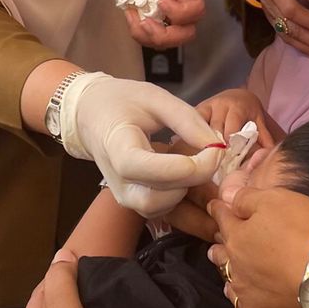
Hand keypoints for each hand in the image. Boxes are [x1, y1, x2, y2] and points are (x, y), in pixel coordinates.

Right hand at [60, 72, 223, 216]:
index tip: (216, 146)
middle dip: (195, 179)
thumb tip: (217, 145)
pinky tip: (189, 169)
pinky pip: (164, 209)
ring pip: (164, 207)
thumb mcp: (155, 98)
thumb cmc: (121, 102)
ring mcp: (123, 196)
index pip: (155, 171)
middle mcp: (118, 181)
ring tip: (200, 159)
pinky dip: (183, 194)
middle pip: (161, 196)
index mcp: (118, 149)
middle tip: (213, 152)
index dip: (193, 165)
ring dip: (190, 188)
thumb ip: (187, 121)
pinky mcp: (133, 203)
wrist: (91, 115)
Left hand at [126, 0, 205, 48]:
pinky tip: (129, 14)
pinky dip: (138, 33)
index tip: (160, 2)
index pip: (196, 9)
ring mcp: (167, 16)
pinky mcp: (152, 19)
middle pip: (186, 33)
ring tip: (132, 17)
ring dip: (148, 37)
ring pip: (168, 41)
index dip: (181, 13)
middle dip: (166, 36)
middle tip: (146, 23)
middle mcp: (181, 7)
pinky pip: (150, 37)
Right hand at [196, 87, 281, 148]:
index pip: (231, 126)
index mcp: (237, 107)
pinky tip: (195, 146)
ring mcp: (208, 106)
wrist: (237, 95)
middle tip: (218, 160)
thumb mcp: (259, 121)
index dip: (229, 142)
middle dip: (217, 145)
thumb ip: (264, 137)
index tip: (229, 155)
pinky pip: (193, 122)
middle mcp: (221, 104)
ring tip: (206, 156)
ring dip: (204, 141)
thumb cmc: (248, 111)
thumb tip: (269, 155)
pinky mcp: (198, 109)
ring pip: (202, 126)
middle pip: (215, 128)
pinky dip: (193, 134)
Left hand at [210, 185, 308, 307]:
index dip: (220, 212)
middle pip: (224, 261)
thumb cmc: (306, 233)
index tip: (216, 208)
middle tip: (220, 249)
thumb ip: (247, 198)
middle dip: (222, 252)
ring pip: (236, 296)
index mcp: (239, 241)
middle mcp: (239, 275)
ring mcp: (253, 307)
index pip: (223, 222)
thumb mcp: (277, 200)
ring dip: (236, 287)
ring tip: (237, 285)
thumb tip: (226, 197)